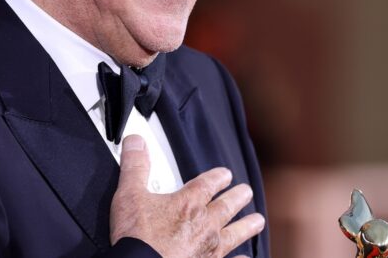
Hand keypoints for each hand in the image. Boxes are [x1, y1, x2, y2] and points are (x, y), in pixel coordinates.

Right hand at [109, 135, 264, 256]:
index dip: (218, 177)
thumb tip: (136, 141)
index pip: (208, 184)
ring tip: (258, 221)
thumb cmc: (137, 236)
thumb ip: (135, 166)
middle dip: (238, 198)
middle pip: (227, 207)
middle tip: (247, 192)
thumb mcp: (129, 195)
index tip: (226, 174)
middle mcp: (204, 225)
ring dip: (247, 226)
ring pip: (235, 235)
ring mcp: (209, 249)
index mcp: (188, 203)